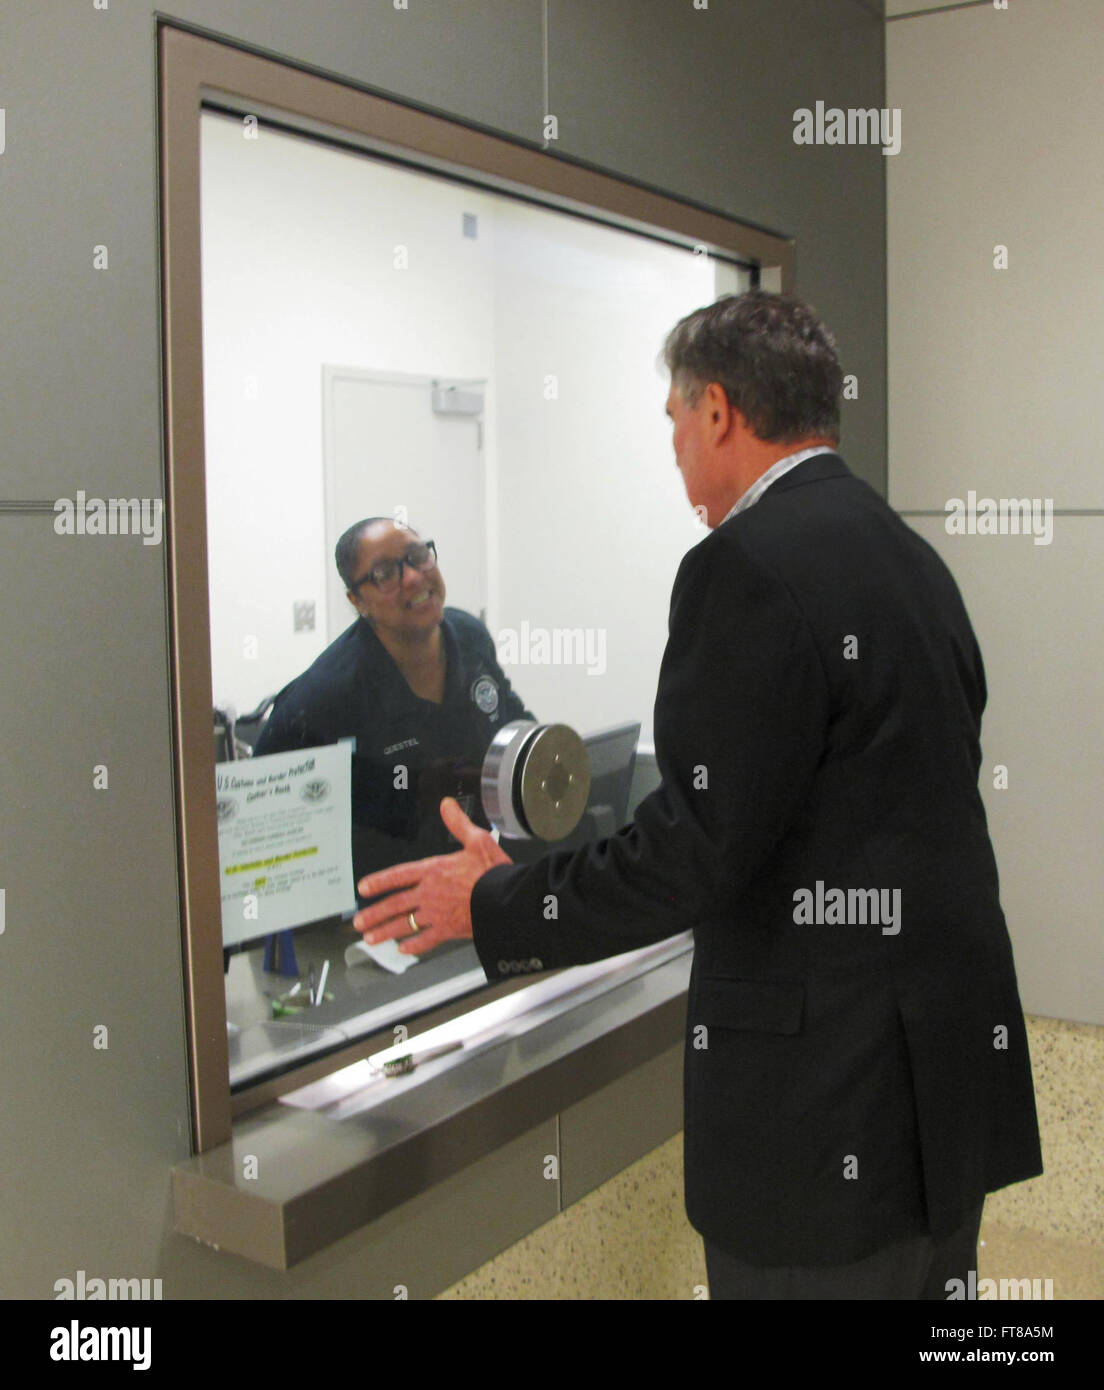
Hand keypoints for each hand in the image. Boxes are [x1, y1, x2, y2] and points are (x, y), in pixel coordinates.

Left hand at [353, 797, 512, 954]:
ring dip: (385, 932)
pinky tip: (404, 949)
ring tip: (370, 939)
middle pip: (395, 905)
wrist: (507, 901)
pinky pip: (425, 940)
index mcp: (434, 870)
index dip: (379, 881)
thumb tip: (446, 805)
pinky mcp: (448, 931)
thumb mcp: (477, 840)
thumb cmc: (494, 871)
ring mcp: (437, 914)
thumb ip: (458, 824)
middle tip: (359, 922)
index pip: (398, 876)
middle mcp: (429, 893)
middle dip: (374, 914)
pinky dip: (413, 945)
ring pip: (404, 925)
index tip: (363, 888)